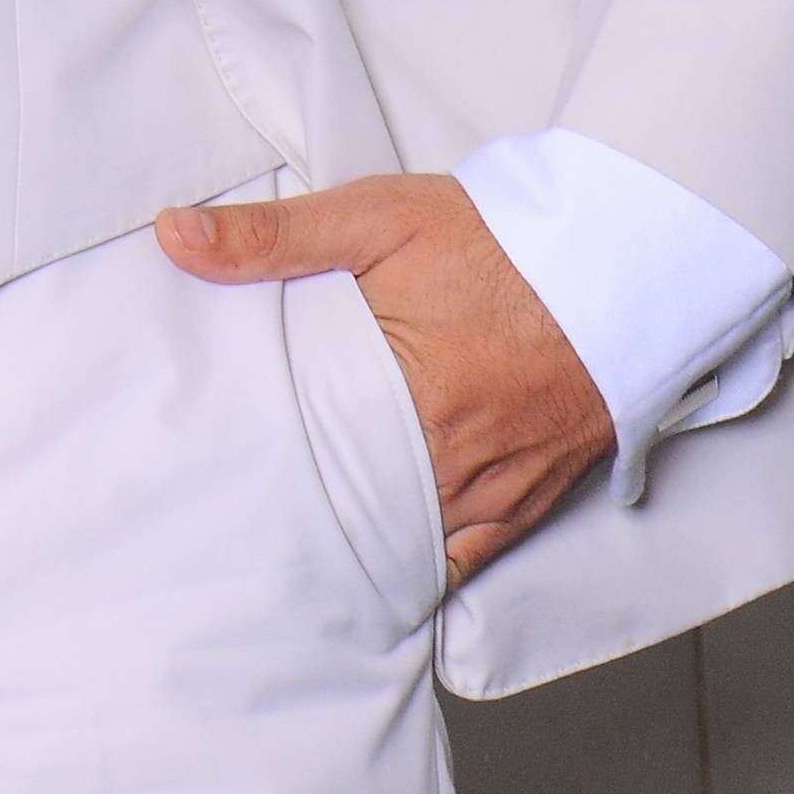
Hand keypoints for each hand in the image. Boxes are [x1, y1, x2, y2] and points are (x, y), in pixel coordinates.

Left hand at [155, 173, 611, 586]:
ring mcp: (496, 488)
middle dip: (300, 526)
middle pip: (354, 515)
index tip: (209, 495)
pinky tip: (382, 577)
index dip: (256, 482)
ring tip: (294, 564)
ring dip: (357, 551)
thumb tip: (174, 235)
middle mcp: (454, 459)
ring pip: (407, 548)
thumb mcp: (377, 216)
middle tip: (237, 539)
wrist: (619, 257)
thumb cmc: (500, 237)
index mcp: (409, 395)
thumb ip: (273, 234)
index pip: (306, 461)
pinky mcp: (530, 498)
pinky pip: (468, 560)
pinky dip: (424, 569)